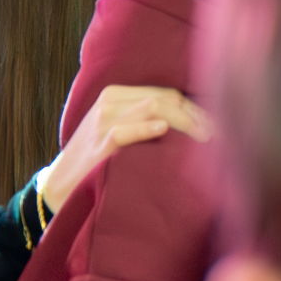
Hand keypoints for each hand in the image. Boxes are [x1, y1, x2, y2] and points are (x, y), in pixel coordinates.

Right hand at [42, 84, 210, 211]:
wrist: (61, 187)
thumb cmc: (98, 162)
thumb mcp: (119, 132)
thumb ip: (146, 120)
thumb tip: (195, 122)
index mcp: (116, 95)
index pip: (166, 94)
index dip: (195, 109)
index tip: (218, 128)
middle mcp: (109, 102)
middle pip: (163, 99)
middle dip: (195, 116)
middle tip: (219, 138)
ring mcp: (101, 121)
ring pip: (150, 108)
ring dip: (183, 123)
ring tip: (205, 140)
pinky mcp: (97, 143)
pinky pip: (123, 131)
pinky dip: (144, 129)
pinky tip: (163, 131)